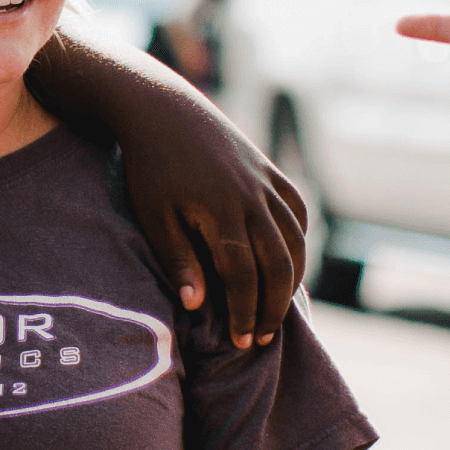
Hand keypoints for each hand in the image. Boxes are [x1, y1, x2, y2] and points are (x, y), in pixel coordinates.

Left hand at [118, 96, 307, 349]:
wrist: (163, 110)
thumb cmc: (150, 167)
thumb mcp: (153, 214)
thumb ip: (177, 258)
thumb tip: (196, 305)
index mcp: (221, 211)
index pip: (244, 274)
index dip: (244, 310)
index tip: (240, 339)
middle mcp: (253, 198)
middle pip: (278, 264)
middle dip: (272, 307)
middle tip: (260, 337)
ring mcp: (266, 183)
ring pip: (295, 242)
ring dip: (290, 281)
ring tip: (275, 312)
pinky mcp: (270, 172)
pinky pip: (297, 214)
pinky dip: (299, 244)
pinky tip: (289, 266)